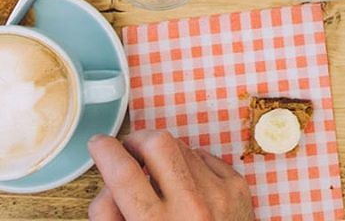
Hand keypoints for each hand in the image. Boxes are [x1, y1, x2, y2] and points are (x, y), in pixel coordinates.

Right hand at [88, 131, 253, 220]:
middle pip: (158, 143)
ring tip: (160, 177)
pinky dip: (191, 166)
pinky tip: (187, 186)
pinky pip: (205, 158)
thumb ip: (110, 217)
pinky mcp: (237, 188)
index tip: (99, 143)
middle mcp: (191, 208)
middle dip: (138, 140)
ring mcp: (218, 193)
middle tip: (130, 149)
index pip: (123, 173)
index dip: (105, 151)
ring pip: (182, 147)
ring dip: (165, 156)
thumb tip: (108, 181)